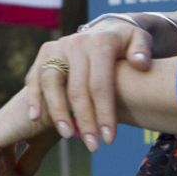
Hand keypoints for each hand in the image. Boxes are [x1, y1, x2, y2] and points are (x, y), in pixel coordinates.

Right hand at [26, 20, 150, 150]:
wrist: (106, 29)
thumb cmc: (125, 44)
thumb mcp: (140, 40)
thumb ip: (143, 50)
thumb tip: (140, 64)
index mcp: (100, 42)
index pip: (100, 84)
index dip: (104, 113)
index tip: (109, 139)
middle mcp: (76, 43)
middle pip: (77, 88)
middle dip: (85, 120)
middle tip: (93, 146)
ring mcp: (58, 47)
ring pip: (52, 83)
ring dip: (58, 112)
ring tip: (67, 135)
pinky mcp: (44, 53)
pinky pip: (35, 77)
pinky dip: (34, 97)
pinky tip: (35, 118)